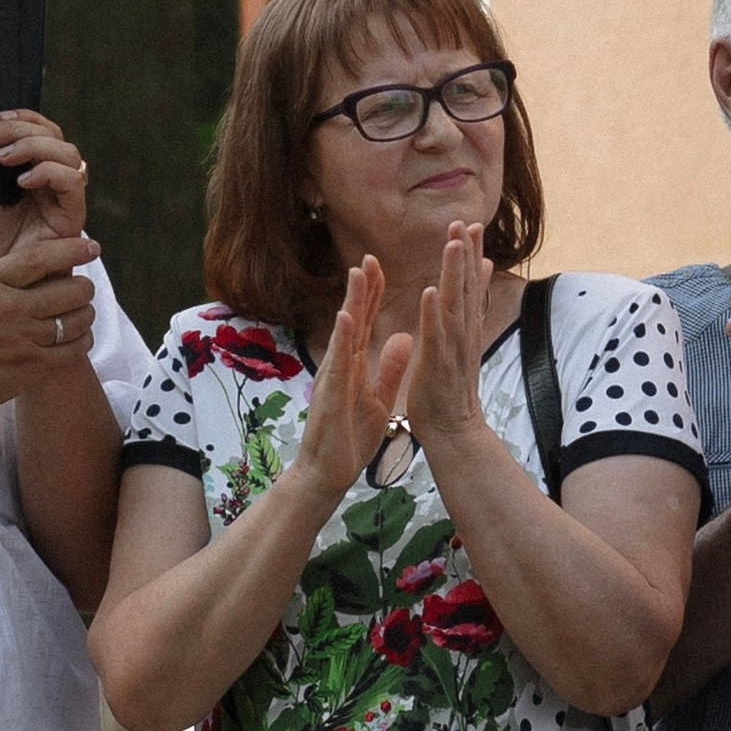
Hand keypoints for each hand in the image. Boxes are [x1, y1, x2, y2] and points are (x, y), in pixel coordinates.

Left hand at [0, 108, 86, 261]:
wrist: (9, 285)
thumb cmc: (1, 245)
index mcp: (40, 171)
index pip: (44, 130)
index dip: (24, 117)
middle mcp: (58, 181)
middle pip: (54, 136)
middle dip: (19, 129)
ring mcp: (68, 197)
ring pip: (67, 153)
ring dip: (33, 147)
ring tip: (1, 157)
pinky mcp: (73, 215)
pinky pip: (72, 182)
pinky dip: (48, 172)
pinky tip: (22, 180)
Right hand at [0, 232, 101, 419]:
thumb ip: (7, 275)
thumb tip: (50, 259)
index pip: (40, 258)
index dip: (72, 250)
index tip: (90, 248)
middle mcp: (7, 308)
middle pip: (70, 290)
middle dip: (84, 288)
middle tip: (83, 289)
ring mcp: (21, 339)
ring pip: (79, 320)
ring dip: (86, 314)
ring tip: (80, 313)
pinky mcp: (31, 367)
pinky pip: (75, 349)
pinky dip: (83, 340)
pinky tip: (77, 336)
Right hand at [288, 259, 411, 513]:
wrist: (327, 474)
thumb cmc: (349, 438)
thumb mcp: (379, 398)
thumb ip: (389, 367)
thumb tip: (403, 337)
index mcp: (354, 365)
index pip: (366, 322)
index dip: (373, 294)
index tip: (379, 265)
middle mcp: (341, 365)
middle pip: (354, 319)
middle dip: (362, 288)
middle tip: (370, 256)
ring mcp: (333, 379)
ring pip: (344, 334)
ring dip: (352, 303)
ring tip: (359, 274)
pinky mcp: (330, 395)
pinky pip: (338, 364)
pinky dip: (342, 340)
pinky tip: (346, 318)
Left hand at [398, 223, 492, 446]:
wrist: (454, 429)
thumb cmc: (452, 386)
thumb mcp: (464, 338)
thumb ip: (472, 303)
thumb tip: (483, 269)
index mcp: (465, 326)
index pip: (469, 284)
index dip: (471, 254)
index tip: (471, 224)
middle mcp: (463, 333)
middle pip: (466, 287)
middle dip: (466, 254)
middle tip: (466, 222)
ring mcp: (452, 348)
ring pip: (454, 304)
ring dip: (454, 273)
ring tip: (453, 244)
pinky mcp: (437, 364)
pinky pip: (435, 335)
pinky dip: (433, 313)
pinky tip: (430, 291)